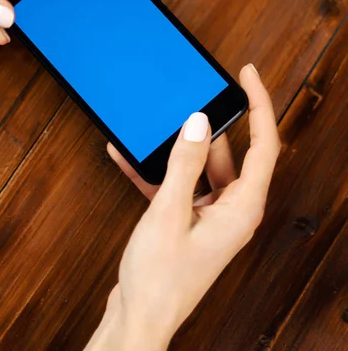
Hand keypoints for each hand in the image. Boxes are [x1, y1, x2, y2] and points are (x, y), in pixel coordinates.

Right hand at [87, 64, 280, 350]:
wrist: (138, 317)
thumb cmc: (160, 278)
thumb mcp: (169, 212)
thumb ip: (184, 164)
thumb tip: (198, 123)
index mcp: (241, 208)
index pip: (263, 144)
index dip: (259, 104)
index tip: (248, 76)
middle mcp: (231, 210)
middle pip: (228, 152)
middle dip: (207, 125)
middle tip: (191, 96)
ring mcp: (209, 215)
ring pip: (199, 167)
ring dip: (175, 148)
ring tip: (153, 126)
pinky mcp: (188, 220)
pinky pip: (177, 184)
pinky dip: (156, 170)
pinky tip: (130, 156)